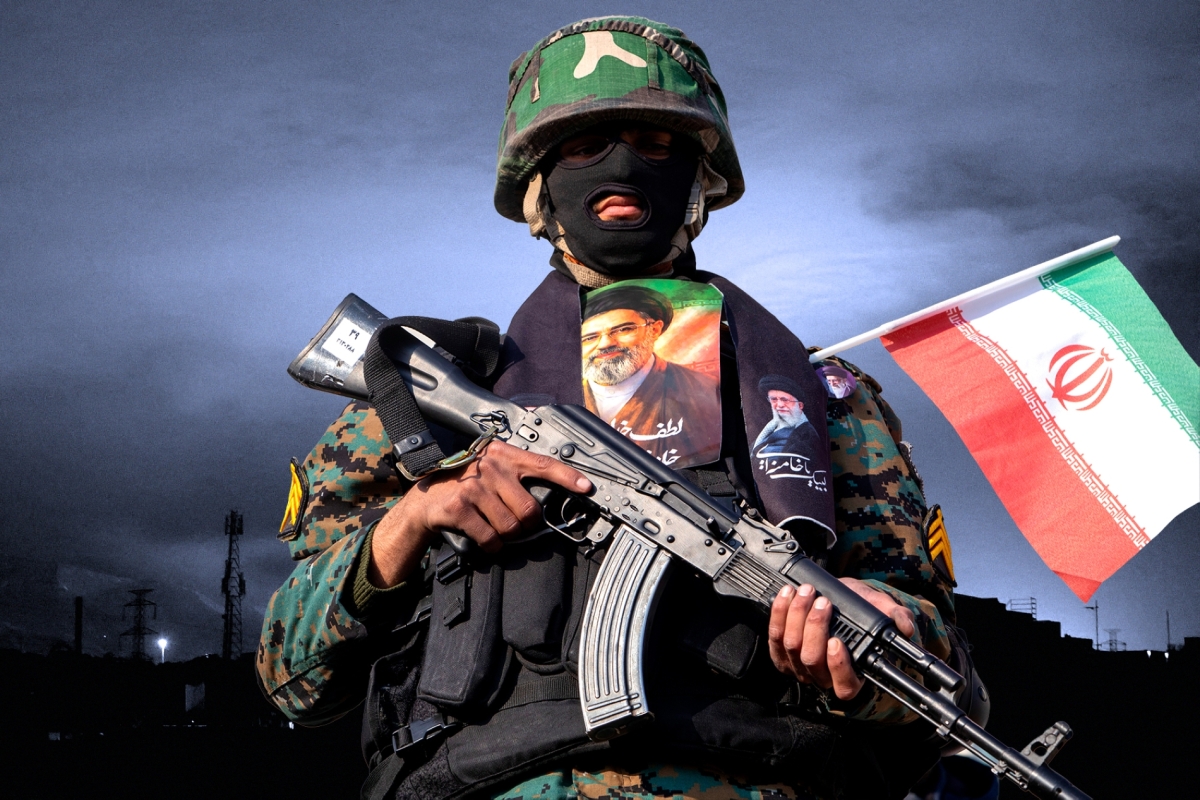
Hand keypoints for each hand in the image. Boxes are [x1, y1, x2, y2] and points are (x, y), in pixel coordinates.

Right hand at [368, 441, 591, 586]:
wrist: (425, 499)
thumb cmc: (464, 485)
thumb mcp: (491, 471)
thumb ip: (517, 477)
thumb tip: (548, 500)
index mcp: (503, 455)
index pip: (543, 464)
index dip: (568, 477)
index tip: (586, 487)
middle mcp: (490, 467)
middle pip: (530, 509)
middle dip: (526, 524)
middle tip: (514, 522)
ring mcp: (474, 487)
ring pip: (512, 527)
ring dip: (506, 536)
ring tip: (493, 527)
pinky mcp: (460, 508)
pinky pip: (491, 538)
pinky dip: (491, 546)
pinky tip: (483, 538)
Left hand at [767, 578, 916, 700]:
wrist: (835, 598)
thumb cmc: (859, 609)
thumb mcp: (880, 608)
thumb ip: (895, 616)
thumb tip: (905, 626)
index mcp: (853, 675)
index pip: (844, 685)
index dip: (837, 666)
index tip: (836, 641)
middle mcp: (823, 677)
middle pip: (812, 660)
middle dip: (814, 627)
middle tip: (823, 602)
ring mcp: (799, 667)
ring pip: (791, 647)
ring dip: (796, 616)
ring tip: (807, 592)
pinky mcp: (780, 654)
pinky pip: (774, 637)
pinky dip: (779, 614)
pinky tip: (787, 596)